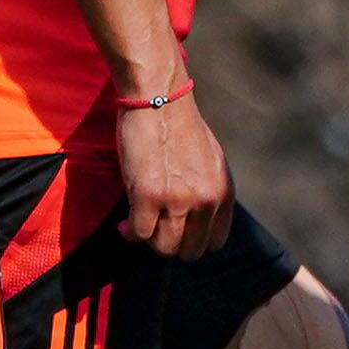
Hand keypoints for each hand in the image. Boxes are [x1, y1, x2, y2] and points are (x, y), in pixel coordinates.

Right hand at [115, 86, 232, 258]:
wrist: (159, 97)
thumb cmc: (179, 123)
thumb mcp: (210, 160)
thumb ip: (208, 190)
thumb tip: (196, 218)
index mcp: (224, 192)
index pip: (214, 243)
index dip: (192, 243)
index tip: (176, 233)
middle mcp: (206, 200)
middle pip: (190, 251)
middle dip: (170, 245)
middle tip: (154, 230)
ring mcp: (178, 200)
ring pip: (164, 247)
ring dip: (148, 240)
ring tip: (137, 225)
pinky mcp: (149, 196)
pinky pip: (139, 234)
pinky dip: (129, 232)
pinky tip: (124, 224)